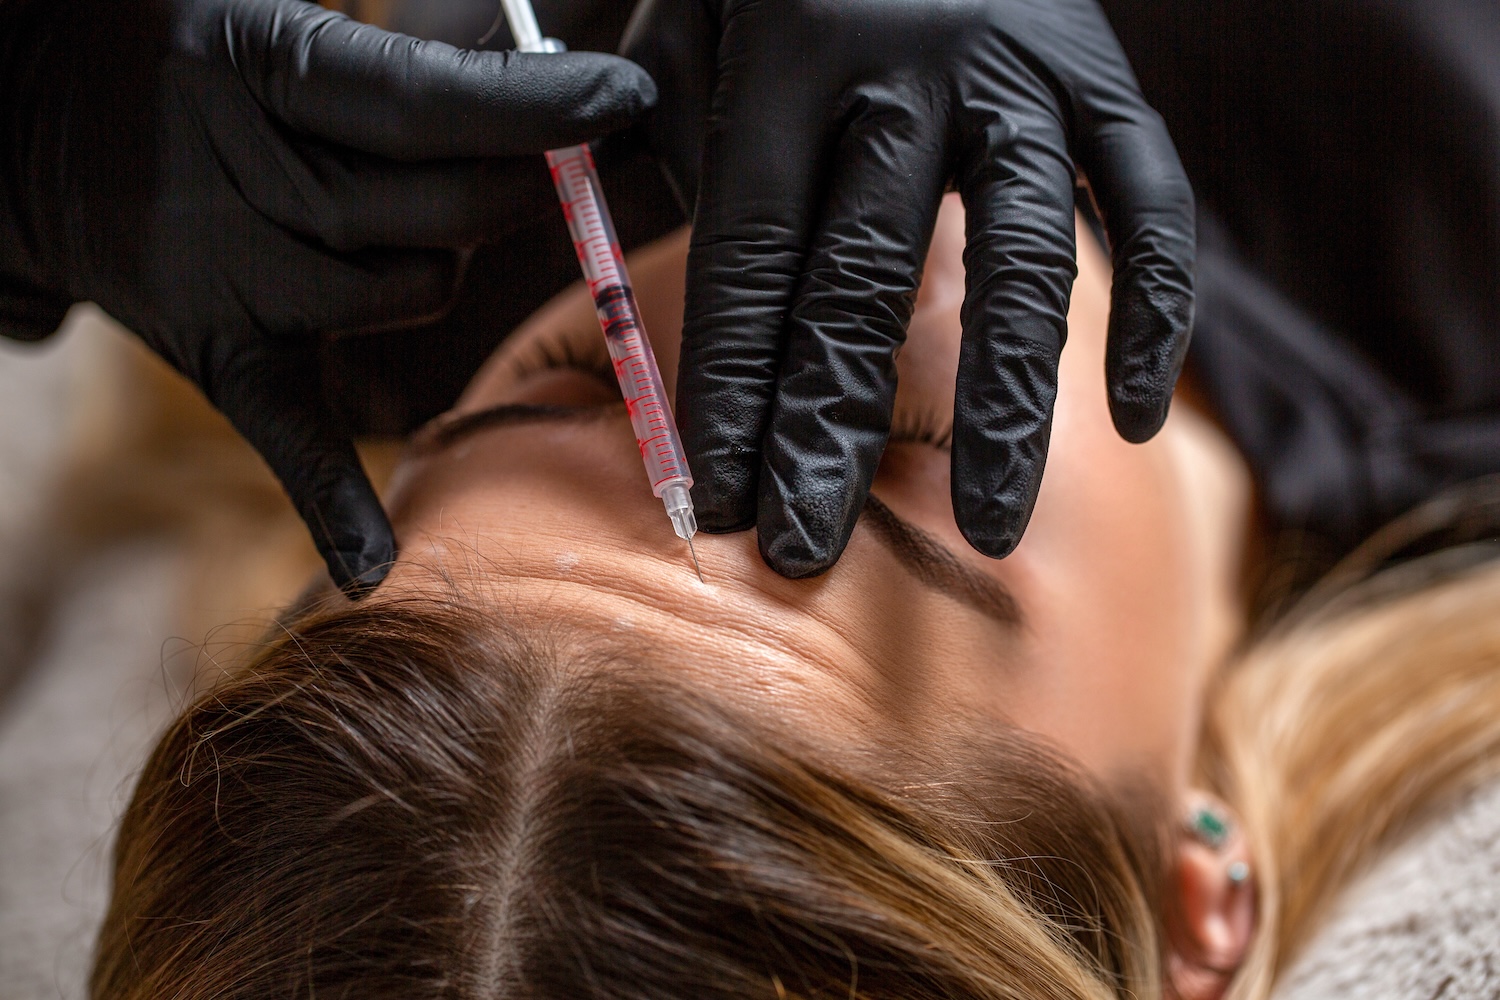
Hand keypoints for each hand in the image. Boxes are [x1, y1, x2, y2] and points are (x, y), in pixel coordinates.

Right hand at [0, 0, 654, 592]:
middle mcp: (241, 181)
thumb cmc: (192, 56)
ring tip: (418, 219)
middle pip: (437, 213)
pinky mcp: (218, 355)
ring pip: (410, 295)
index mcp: (257, 69)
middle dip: (526, 189)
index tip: (619, 100)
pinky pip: (288, 433)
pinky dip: (329, 500)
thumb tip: (539, 68)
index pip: (426, 103)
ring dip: (449, 266)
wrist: (40, 120)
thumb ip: (396, 63)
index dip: (535, 107)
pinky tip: (372, 565)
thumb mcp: (274, 19)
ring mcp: (227, 280)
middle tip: (577, 160)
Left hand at [624, 0, 1193, 576]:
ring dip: (1005, 406)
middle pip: (863, 280)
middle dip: (830, 426)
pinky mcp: (1106, 79)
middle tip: (809, 548)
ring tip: (990, 529)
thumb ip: (660, 144)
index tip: (720, 502)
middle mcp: (902, 73)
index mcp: (783, 67)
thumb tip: (641, 289)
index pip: (750, 261)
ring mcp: (1019, 77)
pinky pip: (1153, 204)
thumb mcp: (688, 26)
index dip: (730, 390)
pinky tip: (1132, 420)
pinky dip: (1154, 312)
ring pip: (1023, 260)